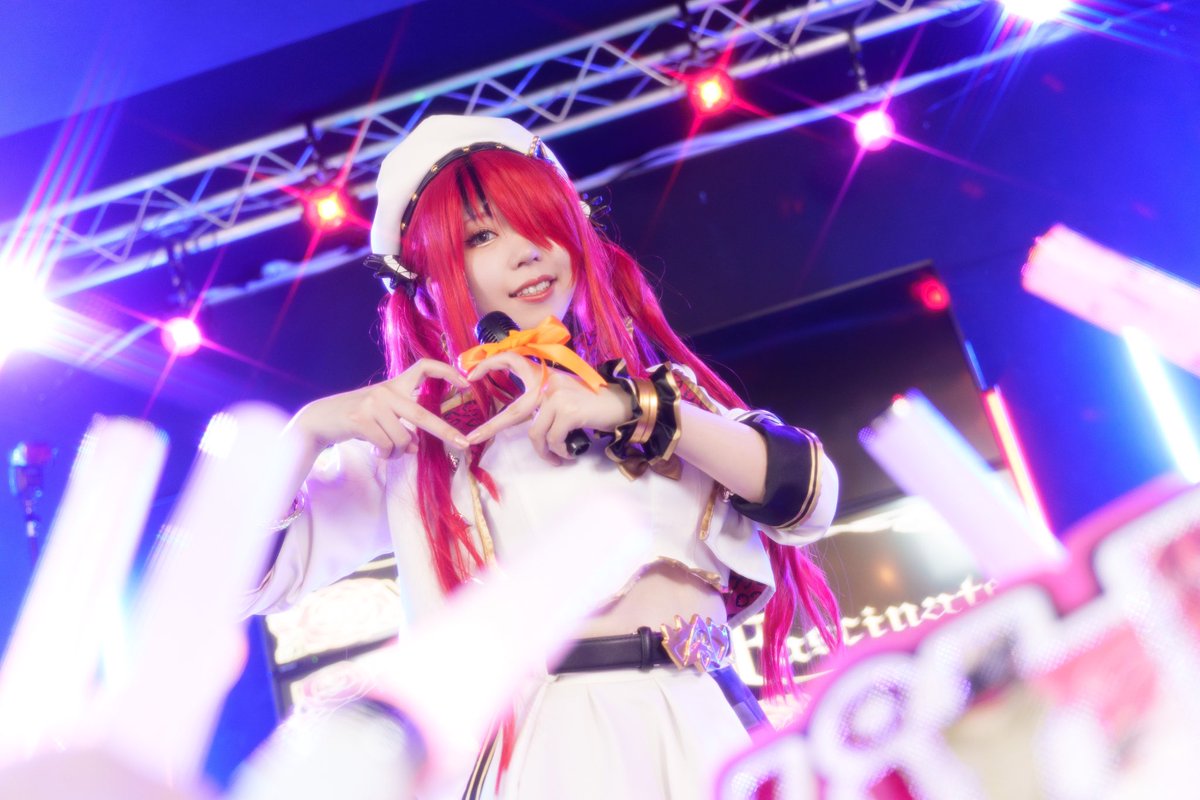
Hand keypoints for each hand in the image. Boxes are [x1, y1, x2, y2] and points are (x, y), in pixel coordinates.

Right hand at [290, 359, 471, 457]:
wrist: (320, 420)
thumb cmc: (356, 418)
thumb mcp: (382, 417)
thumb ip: (402, 426)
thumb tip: (416, 446)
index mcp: (395, 385)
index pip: (424, 367)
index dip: (447, 371)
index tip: (466, 382)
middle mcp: (386, 391)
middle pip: (422, 416)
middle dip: (445, 431)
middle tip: (463, 444)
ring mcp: (373, 404)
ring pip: (402, 440)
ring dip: (396, 452)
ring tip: (383, 449)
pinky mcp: (361, 419)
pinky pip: (386, 446)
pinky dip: (384, 454)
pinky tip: (374, 451)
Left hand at [463, 352, 630, 463]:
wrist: (621, 404)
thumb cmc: (593, 403)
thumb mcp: (564, 392)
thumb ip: (544, 398)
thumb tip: (528, 419)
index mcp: (544, 374)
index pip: (510, 360)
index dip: (488, 365)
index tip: (469, 376)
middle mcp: (547, 382)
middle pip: (512, 413)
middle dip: (490, 428)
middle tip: (471, 439)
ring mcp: (556, 396)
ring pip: (535, 435)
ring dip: (545, 452)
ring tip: (557, 457)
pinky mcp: (567, 411)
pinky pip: (552, 440)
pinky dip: (559, 451)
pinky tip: (569, 453)